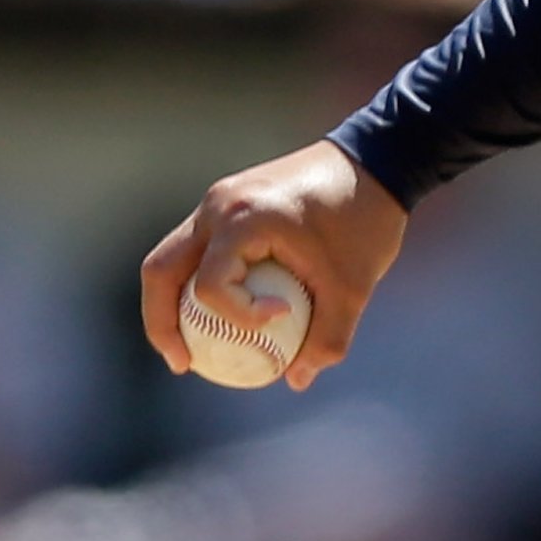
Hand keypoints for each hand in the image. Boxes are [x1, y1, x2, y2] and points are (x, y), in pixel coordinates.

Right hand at [141, 140, 407, 390]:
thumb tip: (296, 382)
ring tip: (190, 348)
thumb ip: (328, 337)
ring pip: (173, 256)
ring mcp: (218, 198)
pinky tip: (220, 314)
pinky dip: (199, 280)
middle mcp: (218, 205)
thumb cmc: (366, 220)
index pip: (212, 285)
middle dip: (162, 322)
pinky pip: (201, 247)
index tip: (280, 320)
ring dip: (174, 302)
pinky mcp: (229, 199)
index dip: (238, 317)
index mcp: (243, 219)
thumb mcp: (354, 286)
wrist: (378, 159)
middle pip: (162, 270)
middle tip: (182, 363)